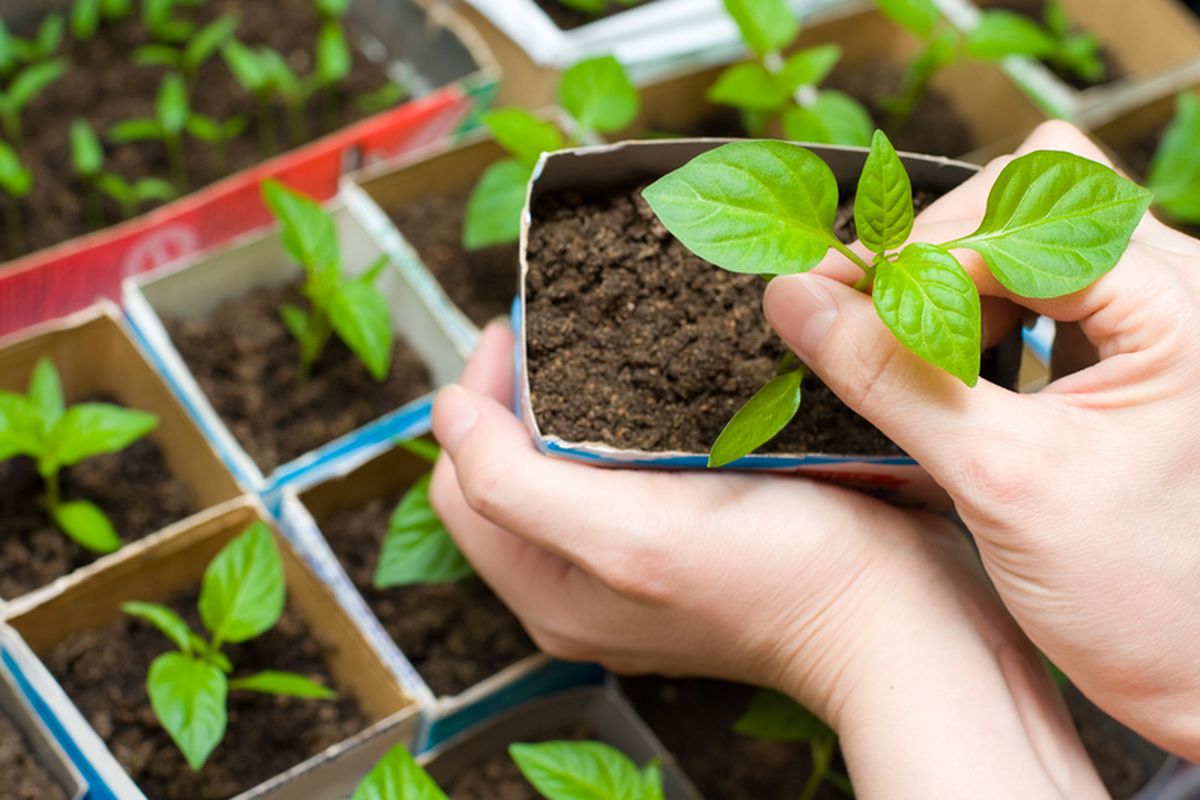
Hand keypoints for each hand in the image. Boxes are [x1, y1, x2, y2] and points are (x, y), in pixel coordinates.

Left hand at [430, 321, 1104, 797]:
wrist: (900, 620)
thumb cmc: (780, 578)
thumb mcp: (627, 537)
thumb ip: (511, 484)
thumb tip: (444, 411)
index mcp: (547, 586)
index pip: (461, 477)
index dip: (479, 395)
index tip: (520, 329)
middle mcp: (580, 583)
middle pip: (508, 468)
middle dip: (522, 389)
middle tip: (561, 322)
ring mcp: (634, 565)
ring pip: (567, 463)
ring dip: (574, 396)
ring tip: (604, 340)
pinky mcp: (685, 544)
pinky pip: (626, 469)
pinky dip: (626, 418)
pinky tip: (662, 382)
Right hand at [763, 120, 1199, 759]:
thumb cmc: (1144, 599)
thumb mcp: (999, 483)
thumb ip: (892, 378)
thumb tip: (797, 297)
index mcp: (1178, 305)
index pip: (1016, 216)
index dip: (916, 254)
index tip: (834, 300)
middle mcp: (1178, 289)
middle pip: (1028, 199)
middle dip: (936, 257)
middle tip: (872, 326)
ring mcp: (1158, 318)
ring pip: (1030, 237)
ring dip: (954, 285)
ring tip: (917, 357)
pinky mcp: (1133, 352)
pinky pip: (1041, 289)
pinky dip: (978, 316)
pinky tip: (954, 373)